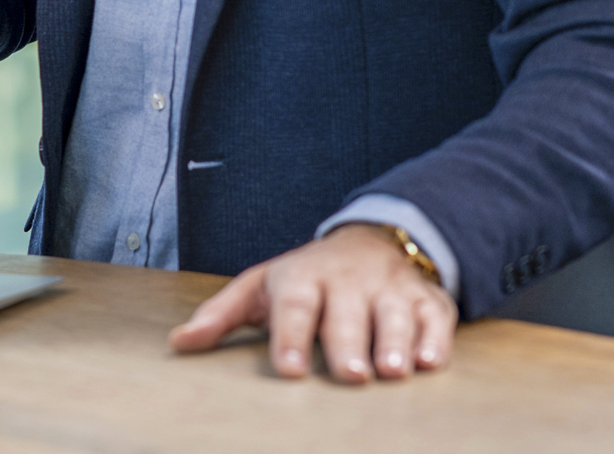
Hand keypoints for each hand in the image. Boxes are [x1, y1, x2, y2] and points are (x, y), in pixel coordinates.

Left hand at [168, 224, 456, 382]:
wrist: (369, 240)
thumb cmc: (306, 278)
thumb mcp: (259, 287)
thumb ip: (221, 315)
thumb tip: (180, 343)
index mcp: (302, 278)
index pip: (294, 306)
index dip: (292, 337)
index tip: (291, 369)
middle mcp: (346, 281)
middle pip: (346, 313)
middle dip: (348, 343)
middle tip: (351, 375)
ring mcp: (388, 288)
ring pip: (393, 313)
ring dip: (394, 342)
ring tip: (391, 372)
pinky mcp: (425, 298)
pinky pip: (433, 315)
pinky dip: (434, 337)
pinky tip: (430, 361)